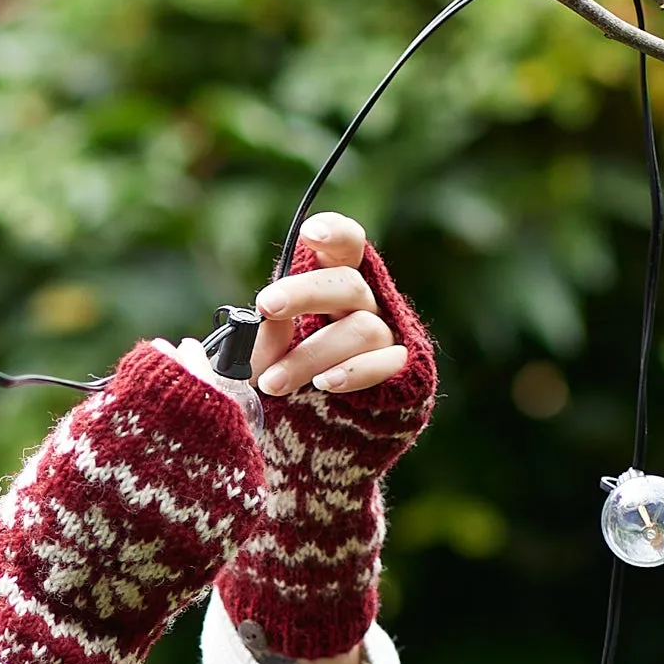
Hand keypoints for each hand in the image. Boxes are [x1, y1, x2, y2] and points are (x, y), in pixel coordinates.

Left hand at [250, 213, 409, 396]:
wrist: (310, 430)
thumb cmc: (284, 376)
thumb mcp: (264, 354)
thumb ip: (264, 336)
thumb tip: (267, 319)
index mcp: (331, 284)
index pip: (346, 246)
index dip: (335, 233)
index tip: (310, 233)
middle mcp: (364, 304)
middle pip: (349, 284)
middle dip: (305, 292)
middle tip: (266, 305)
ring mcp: (386, 336)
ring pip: (361, 329)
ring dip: (310, 355)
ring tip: (272, 382)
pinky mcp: (400, 372)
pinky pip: (386, 364)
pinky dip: (353, 372)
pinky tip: (324, 383)